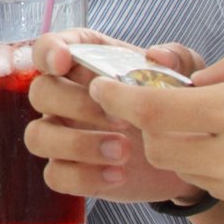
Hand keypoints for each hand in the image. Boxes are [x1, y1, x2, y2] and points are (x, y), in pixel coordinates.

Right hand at [24, 29, 201, 204]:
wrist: (186, 156)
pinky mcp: (71, 169)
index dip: (49, 51)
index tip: (64, 62)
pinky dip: (83, 177)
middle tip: (121, 118)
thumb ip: (178, 59)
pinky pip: (54, 175)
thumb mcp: (186, 77)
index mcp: (86, 63)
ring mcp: (63, 134)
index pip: (49, 47)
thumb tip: (158, 55)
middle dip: (76, 104)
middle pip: (41, 92)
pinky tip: (117, 175)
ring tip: (123, 151)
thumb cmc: (173, 107)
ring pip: (38, 136)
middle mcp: (66, 96)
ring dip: (77, 144)